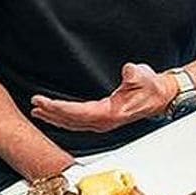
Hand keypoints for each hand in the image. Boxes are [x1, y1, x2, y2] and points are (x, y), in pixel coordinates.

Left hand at [29, 63, 175, 132]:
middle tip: (35, 103)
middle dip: (51, 112)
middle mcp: (104, 121)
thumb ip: (134, 75)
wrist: (160, 97)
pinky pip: (77, 122)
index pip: (78, 112)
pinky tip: (55, 115)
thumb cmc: (150, 87)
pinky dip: (63, 119)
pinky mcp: (101, 119)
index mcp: (110, 113)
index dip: (60, 108)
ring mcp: (102, 122)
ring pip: (72, 123)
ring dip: (54, 117)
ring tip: (38, 111)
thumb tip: (128, 71)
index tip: (45, 102)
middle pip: (71, 120)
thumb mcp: (143, 77)